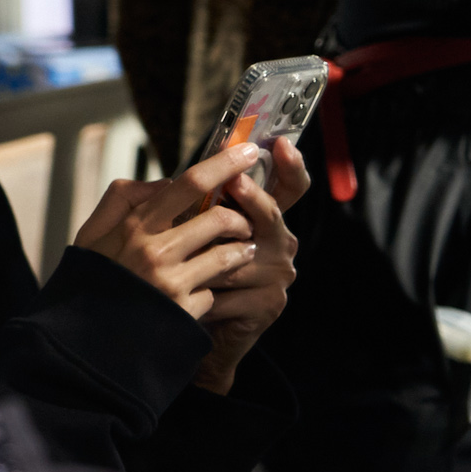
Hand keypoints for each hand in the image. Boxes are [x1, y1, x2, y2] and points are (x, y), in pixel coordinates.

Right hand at [70, 142, 264, 320]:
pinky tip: (209, 291)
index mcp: (135, 226)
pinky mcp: (183, 313)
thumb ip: (122, 199)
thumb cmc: (91, 280)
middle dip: (240, 217)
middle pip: (218, 218)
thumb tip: (163, 183)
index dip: (223, 164)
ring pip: (226, 255)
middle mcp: (155, 252)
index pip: (188, 184)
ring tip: (241, 251)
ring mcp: (171, 284)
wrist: (83, 341)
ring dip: (240, 251)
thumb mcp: (92, 234)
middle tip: (245, 221)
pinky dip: (214, 289)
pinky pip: (214, 292)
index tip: (247, 150)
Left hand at [195, 138, 309, 392]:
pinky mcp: (269, 305)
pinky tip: (187, 302)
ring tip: (179, 266)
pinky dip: (203, 296)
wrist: (196, 328)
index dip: (291, 165)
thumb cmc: (194, 271)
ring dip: (205, 261)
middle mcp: (281, 243)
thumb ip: (202, 203)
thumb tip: (188, 171)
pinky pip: (231, 292)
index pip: (290, 187)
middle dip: (252, 199)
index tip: (280, 144)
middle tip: (236, 183)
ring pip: (240, 256)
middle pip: (271, 214)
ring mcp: (279, 275)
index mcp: (266, 219)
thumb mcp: (197, 232)